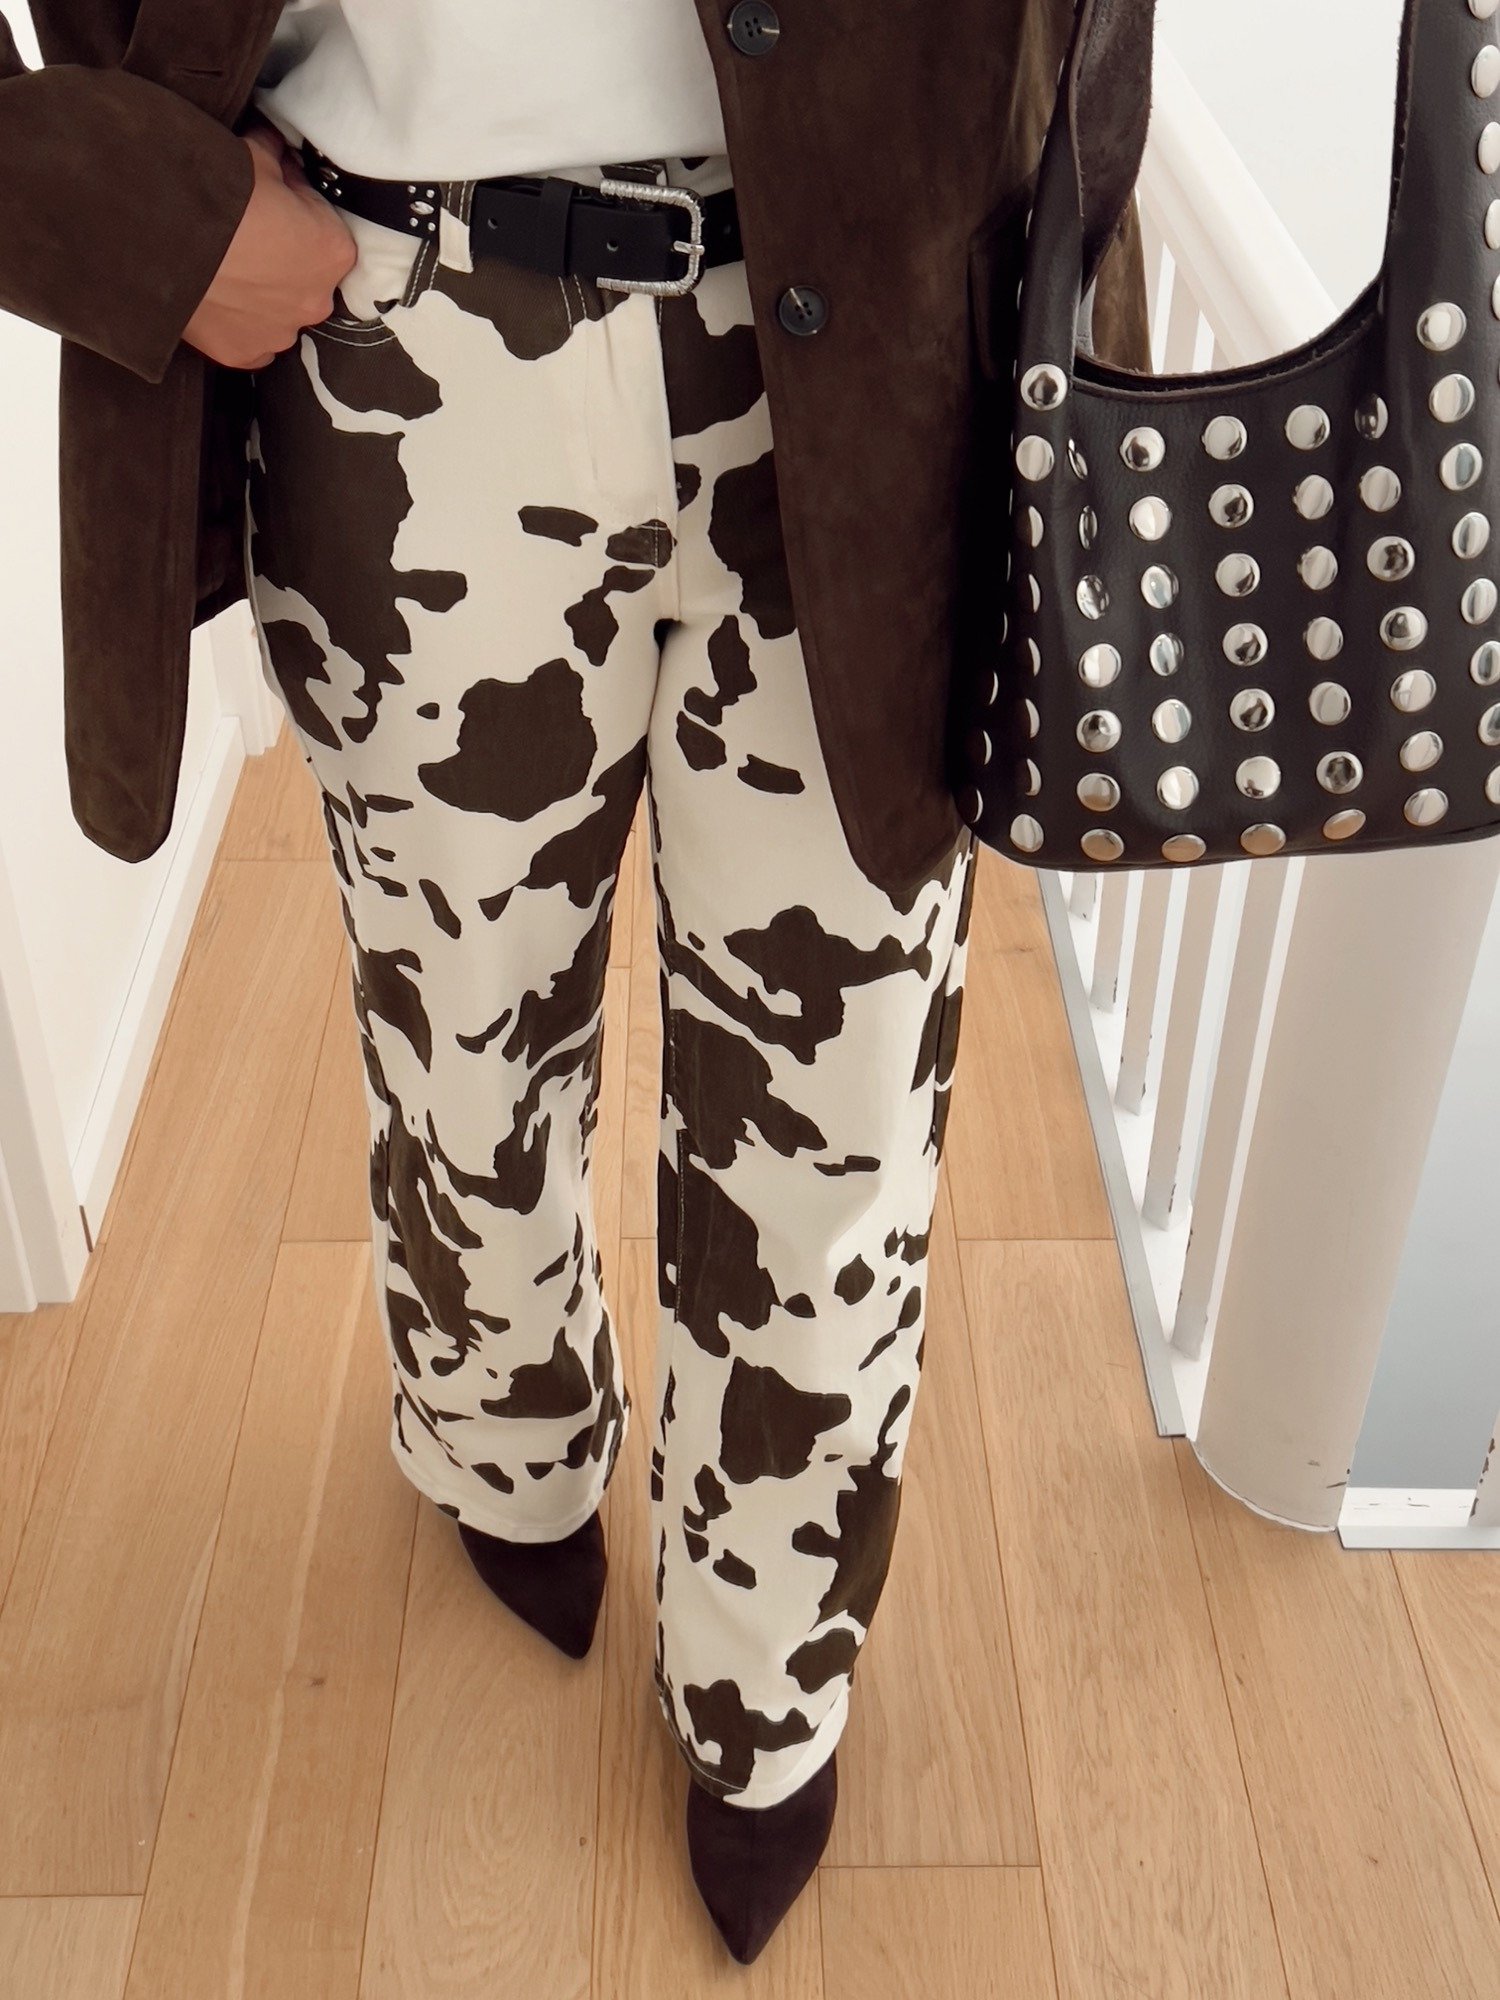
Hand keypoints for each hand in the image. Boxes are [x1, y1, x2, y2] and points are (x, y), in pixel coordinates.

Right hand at [183, 119, 357, 369]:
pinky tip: (214, 302)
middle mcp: (316, 302)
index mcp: (333, 251)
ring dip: (257, 297)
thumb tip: (279, 154)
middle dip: (282, 262)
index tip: (271, 204)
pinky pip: (246, 341)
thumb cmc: (221, 190)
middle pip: (304, 280)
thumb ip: (278, 160)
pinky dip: (234, 325)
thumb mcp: (257, 156)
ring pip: (276, 314)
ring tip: (222, 272)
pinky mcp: (241, 353)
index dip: (298, 214)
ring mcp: (279, 333)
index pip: (325, 232)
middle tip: (243, 239)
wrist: (164, 231)